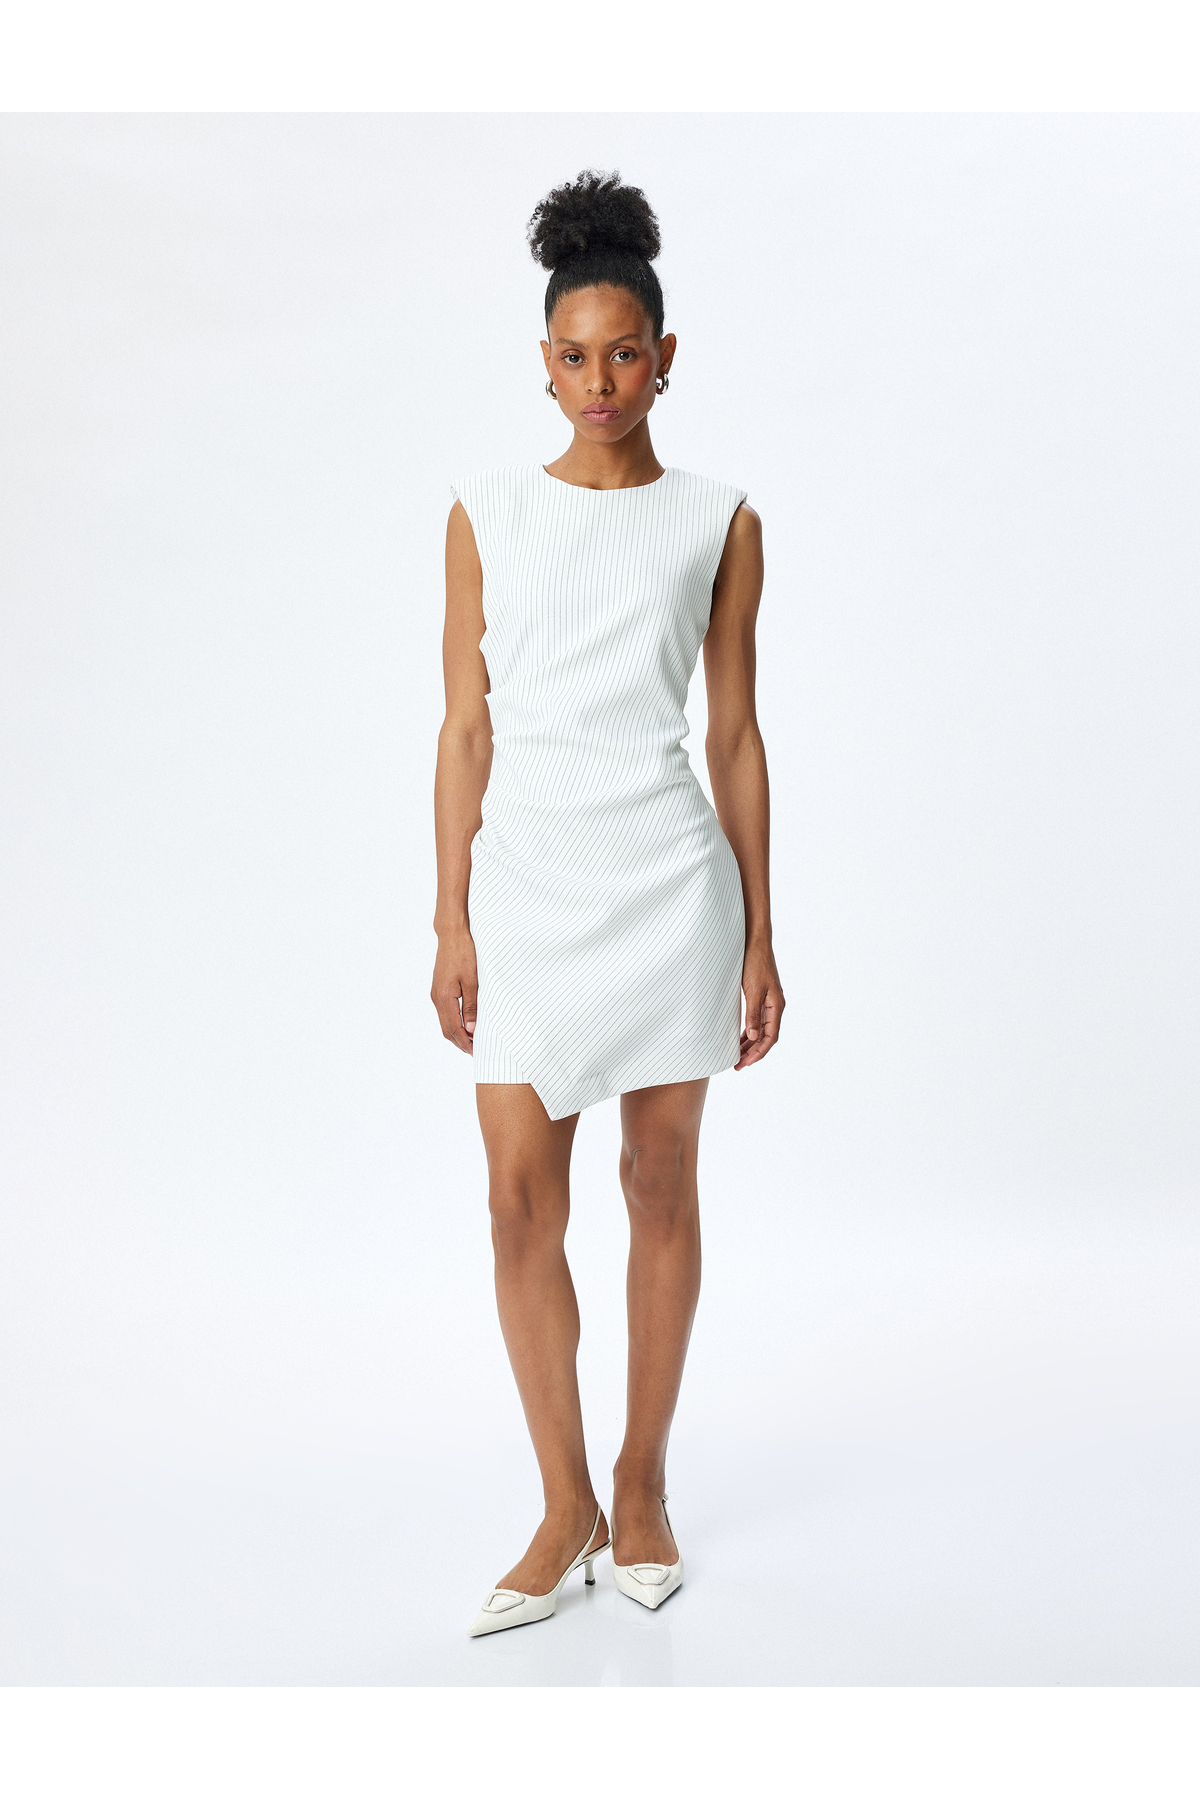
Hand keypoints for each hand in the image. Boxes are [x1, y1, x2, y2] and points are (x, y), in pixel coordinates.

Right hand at [431, 927, 478, 1053]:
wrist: (452, 936)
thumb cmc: (464, 954)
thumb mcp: (473, 981)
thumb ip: (472, 1006)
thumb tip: (472, 1029)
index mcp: (445, 997)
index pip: (454, 1028)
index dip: (465, 1043)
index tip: (476, 1052)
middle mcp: (437, 998)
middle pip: (446, 1029)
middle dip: (460, 1043)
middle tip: (475, 1051)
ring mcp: (436, 994)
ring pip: (444, 1022)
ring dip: (456, 1034)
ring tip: (472, 1040)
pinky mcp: (438, 989)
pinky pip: (444, 1013)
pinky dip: (453, 1023)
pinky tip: (465, 1024)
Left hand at [735, 940, 783, 1069]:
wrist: (755, 942)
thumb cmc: (755, 963)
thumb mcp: (752, 990)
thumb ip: (753, 1014)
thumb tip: (753, 1037)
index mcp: (776, 1006)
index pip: (770, 1037)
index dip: (759, 1052)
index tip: (745, 1063)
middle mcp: (775, 1006)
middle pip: (766, 1036)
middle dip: (753, 1052)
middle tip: (738, 1065)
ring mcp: (768, 1002)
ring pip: (761, 1029)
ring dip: (750, 1043)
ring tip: (737, 1055)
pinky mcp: (761, 996)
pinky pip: (757, 1020)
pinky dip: (749, 1031)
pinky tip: (740, 1037)